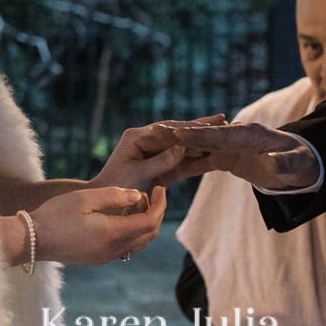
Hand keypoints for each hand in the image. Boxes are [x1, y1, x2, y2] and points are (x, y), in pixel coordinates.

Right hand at [30, 185, 166, 264]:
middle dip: (157, 212)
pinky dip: (133, 231)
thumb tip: (137, 195)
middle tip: (153, 192)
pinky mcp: (98, 258)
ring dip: (145, 223)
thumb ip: (115, 196)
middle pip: (149, 234)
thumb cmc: (56, 215)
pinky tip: (123, 216)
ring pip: (140, 242)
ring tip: (137, 202)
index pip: (150, 222)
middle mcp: (113, 250)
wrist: (32, 241)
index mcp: (113, 234)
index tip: (160, 187)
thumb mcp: (86, 198)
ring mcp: (106, 257)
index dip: (160, 204)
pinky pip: (127, 247)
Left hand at [89, 114, 227, 189]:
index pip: (169, 129)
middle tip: (222, 119)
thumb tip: (182, 147)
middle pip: (177, 132)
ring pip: (181, 145)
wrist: (103, 206)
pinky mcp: (157, 167)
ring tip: (222, 131)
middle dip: (200, 127)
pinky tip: (211, 153)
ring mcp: (152, 152)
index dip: (190, 127)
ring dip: (201, 140)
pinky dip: (195, 158)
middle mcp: (145, 140)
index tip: (210, 123)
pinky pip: (179, 161)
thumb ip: (160, 162)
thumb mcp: (137, 175)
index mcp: (137, 137)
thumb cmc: (114, 188)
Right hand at [162, 122, 318, 189]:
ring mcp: (231, 146)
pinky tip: (170, 168)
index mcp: (251, 135)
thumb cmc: (303, 163)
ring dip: (179, 149)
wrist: (304, 164)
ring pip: (200, 147)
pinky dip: (188, 163)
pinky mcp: (229, 157)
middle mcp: (237, 137)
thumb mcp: (297, 165)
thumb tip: (271, 164)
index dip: (199, 135)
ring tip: (154, 150)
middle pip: (204, 137)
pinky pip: (204, 160)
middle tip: (154, 133)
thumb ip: (283, 164)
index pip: (220, 135)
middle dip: (180, 136)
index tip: (177, 133)